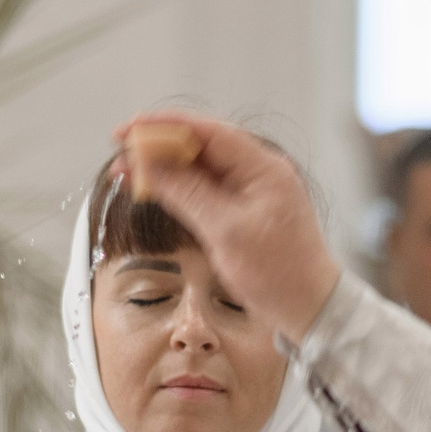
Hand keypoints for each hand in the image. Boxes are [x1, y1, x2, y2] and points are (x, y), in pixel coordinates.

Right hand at [115, 114, 340, 343]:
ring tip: (126, 171)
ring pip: (199, 167)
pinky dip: (177, 187)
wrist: (309, 307)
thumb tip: (150, 165)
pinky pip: (204, 188)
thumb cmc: (279, 273)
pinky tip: (152, 189)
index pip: (208, 131)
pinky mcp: (243, 210)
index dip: (165, 125)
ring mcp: (250, 190)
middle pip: (201, 145)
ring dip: (164, 167)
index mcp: (263, 168)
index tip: (130, 128)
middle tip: (120, 151)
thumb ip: (187, 194)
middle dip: (159, 145)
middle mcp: (257, 172)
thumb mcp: (227, 233)